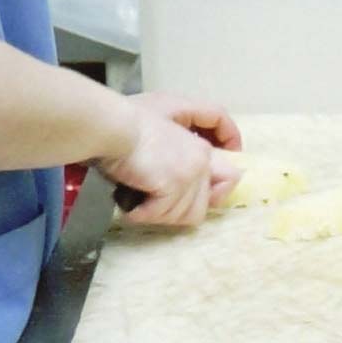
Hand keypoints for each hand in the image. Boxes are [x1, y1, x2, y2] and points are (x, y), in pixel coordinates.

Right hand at [102, 94, 242, 225]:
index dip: (204, 201)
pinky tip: (130, 206)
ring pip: (180, 216)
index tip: (176, 206)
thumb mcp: (163, 140)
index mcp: (202, 150)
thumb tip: (179, 193)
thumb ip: (181, 162)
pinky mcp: (175, 184)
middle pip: (199, 209)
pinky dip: (142, 214)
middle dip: (171, 213)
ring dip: (155, 214)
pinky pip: (160, 214)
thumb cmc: (127, 129)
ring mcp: (191, 173)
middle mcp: (202, 161)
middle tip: (148, 206)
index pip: (226, 183)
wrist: (115, 126)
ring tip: (136, 202)